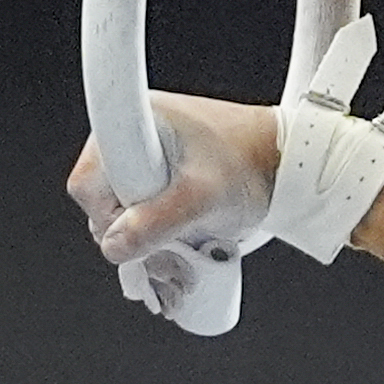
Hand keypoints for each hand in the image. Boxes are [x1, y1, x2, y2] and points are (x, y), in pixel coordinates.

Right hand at [66, 92, 281, 317]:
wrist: (296, 161)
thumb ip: (158, 221)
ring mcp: (147, 162)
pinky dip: (161, 240)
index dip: (108, 215)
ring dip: (151, 245)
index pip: (88, 182)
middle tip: (169, 256)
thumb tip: (116, 246)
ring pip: (126, 217)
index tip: (138, 230)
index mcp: (134, 123)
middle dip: (136, 238)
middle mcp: (133, 139)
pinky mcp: (163, 182)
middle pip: (106, 205)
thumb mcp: (207, 196)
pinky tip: (182, 256)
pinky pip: (145, 217)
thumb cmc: (258, 162)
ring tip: (183, 261)